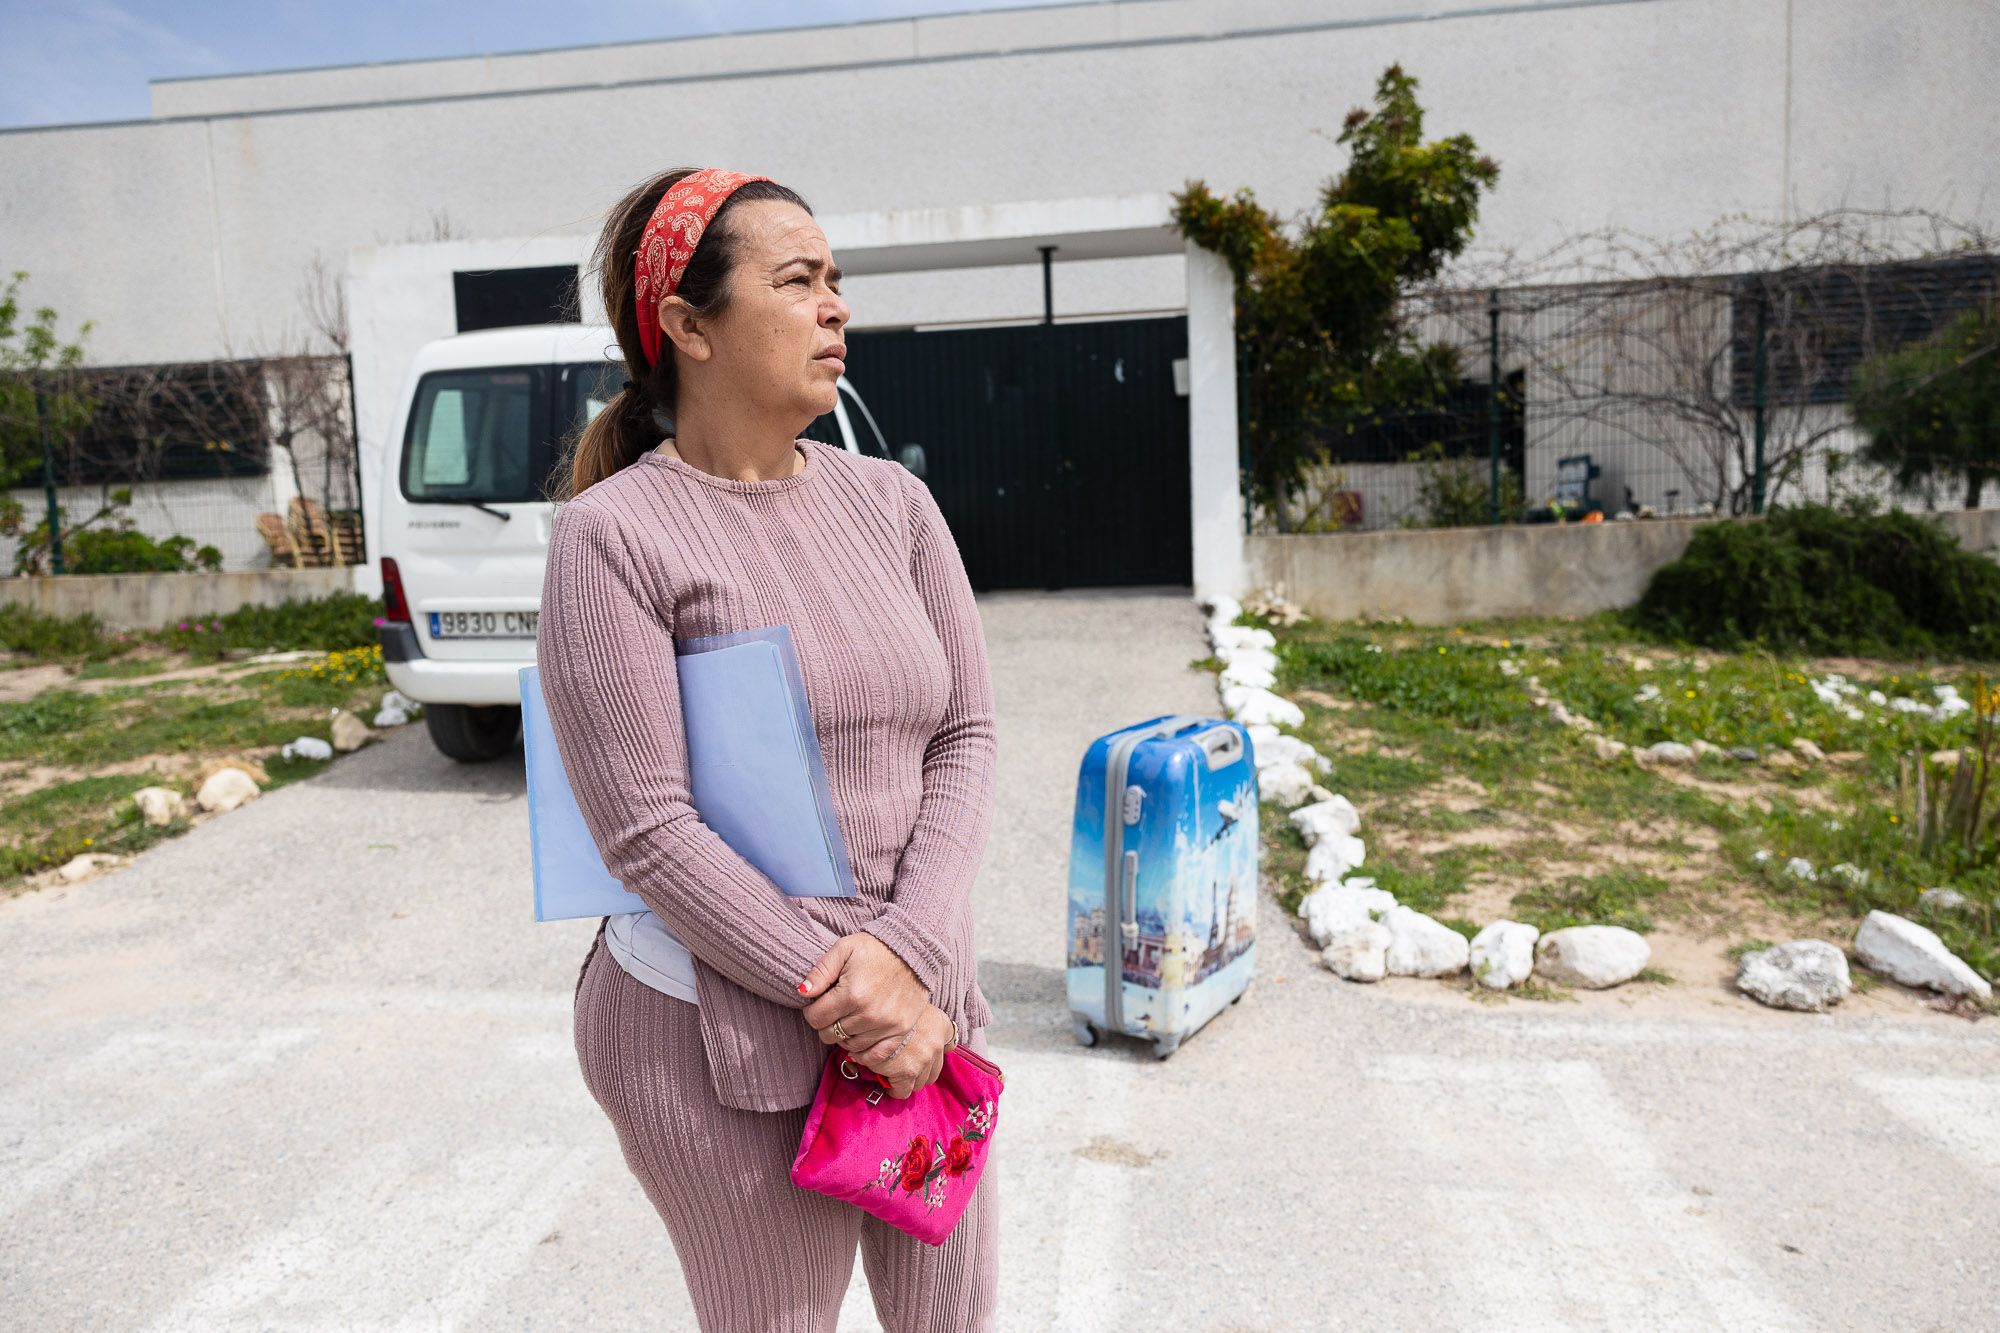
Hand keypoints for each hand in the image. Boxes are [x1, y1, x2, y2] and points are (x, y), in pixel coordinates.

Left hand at [798, 932, 928, 1059]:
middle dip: (826, 1023)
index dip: (811, 1011)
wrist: (914, 950)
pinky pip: (875, 1056)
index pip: (816, 1018)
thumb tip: (802, 992)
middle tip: (834, 1009)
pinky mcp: (900, 1031)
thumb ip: (820, 971)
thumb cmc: (875, 948)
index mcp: (851, 993)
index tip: (819, 1002)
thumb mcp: (844, 949)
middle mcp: (868, 1014)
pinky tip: (859, 1040)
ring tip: (849, 1018)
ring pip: (849, 1045)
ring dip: (844, 1035)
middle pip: (830, 1034)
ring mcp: (886, 1025)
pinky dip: (863, 1053)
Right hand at [852, 1004, 954, 1099]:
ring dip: (907, 1079)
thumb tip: (925, 1037)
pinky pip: (903, 1091)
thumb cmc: (890, 1002)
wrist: (878, 1003)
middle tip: (902, 1065)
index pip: (949, 1044)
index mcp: (942, 1025)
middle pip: (933, 1071)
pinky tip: (886, 1082)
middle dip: (919, 1071)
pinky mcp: (907, 1072)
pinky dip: (895, 1089)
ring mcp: (924, 1059)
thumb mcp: (914, 1004)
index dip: (937, 1051)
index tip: (926, 1052)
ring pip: (919, 1083)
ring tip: (892, 1072)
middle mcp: (937, 1044)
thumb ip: (923, 1020)